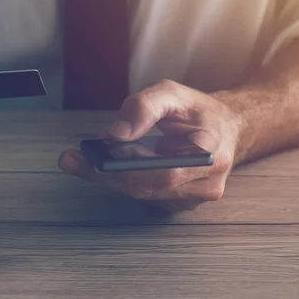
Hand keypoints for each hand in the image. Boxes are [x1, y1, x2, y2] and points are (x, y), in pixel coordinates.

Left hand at [58, 79, 242, 211]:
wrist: (224, 130)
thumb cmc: (198, 111)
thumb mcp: (172, 94)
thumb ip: (144, 107)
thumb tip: (115, 134)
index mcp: (213, 153)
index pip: (168, 172)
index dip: (131, 168)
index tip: (99, 158)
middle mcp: (208, 183)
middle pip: (150, 187)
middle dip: (110, 173)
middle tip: (74, 159)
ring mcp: (195, 198)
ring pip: (144, 194)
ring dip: (113, 178)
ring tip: (85, 159)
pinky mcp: (181, 204)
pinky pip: (146, 196)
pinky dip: (123, 181)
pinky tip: (108, 167)